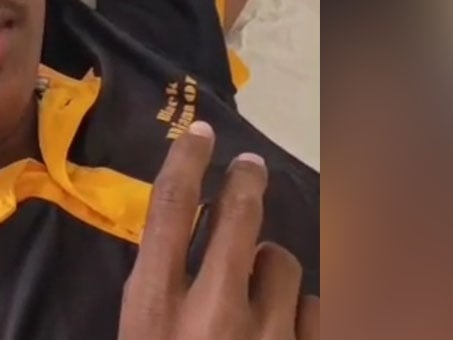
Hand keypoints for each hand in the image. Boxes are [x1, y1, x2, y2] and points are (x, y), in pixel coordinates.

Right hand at [118, 121, 318, 339]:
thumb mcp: (138, 335)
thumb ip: (157, 292)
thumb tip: (180, 246)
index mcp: (157, 307)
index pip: (172, 209)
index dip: (187, 162)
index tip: (200, 133)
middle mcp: (214, 311)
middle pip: (238, 216)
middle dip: (246, 182)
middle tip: (250, 166)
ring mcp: (267, 335)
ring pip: (281, 262)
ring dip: (269, 267)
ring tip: (259, 294)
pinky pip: (313, 306)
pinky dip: (298, 311)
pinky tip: (285, 325)